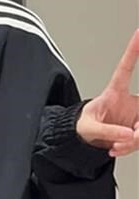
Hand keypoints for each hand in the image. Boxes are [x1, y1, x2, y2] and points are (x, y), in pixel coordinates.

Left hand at [76, 29, 138, 156]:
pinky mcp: (137, 129)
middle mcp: (130, 102)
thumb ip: (107, 131)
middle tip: (130, 137)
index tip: (138, 33)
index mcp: (114, 92)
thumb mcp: (89, 128)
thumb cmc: (82, 127)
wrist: (83, 141)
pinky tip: (117, 148)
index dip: (133, 50)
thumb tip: (127, 135)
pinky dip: (130, 147)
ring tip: (116, 145)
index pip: (125, 69)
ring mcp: (135, 115)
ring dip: (134, 141)